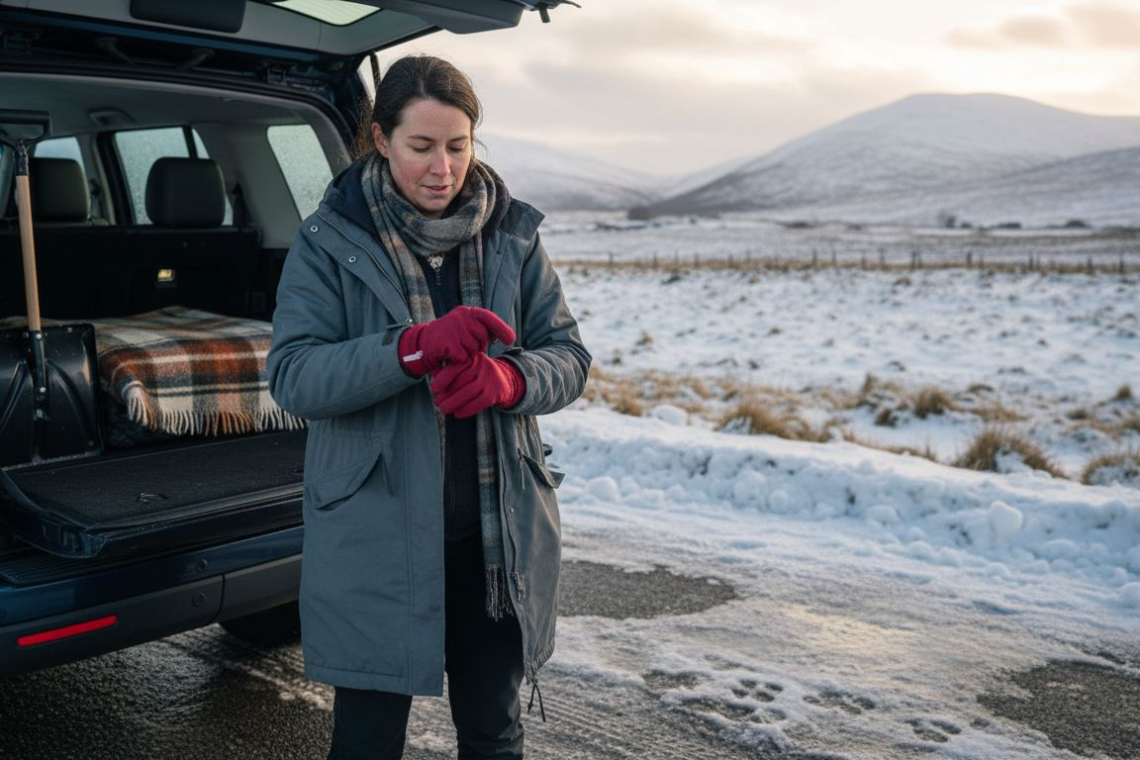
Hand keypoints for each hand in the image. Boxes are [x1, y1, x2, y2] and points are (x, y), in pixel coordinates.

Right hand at [399, 306, 514, 376]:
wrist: (423, 344)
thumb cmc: (450, 338)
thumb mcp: (466, 328)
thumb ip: (482, 329)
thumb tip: (508, 336)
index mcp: (467, 312)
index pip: (488, 317)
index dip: (501, 329)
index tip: (511, 340)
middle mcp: (460, 317)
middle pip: (483, 337)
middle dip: (479, 346)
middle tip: (465, 346)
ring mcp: (453, 329)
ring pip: (474, 348)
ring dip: (468, 354)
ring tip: (456, 349)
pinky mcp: (448, 343)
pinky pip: (464, 357)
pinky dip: (460, 360)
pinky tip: (450, 356)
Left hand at [431, 353, 524, 417]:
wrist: (503, 380)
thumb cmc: (476, 374)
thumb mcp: (466, 368)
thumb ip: (450, 370)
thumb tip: (433, 374)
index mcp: (473, 357)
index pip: (456, 367)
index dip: (443, 378)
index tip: (433, 389)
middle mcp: (483, 366)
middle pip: (462, 381)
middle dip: (447, 394)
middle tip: (436, 402)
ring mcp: (491, 379)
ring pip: (469, 392)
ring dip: (454, 403)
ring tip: (443, 409)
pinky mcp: (496, 392)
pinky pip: (479, 402)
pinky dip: (467, 410)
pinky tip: (457, 414)